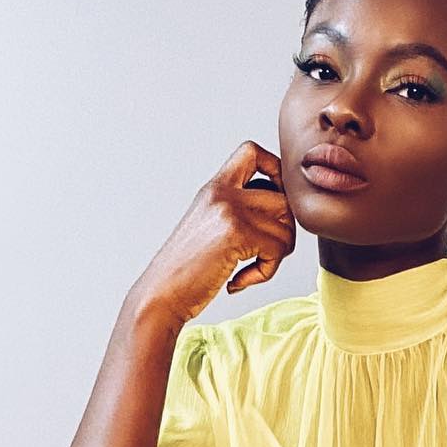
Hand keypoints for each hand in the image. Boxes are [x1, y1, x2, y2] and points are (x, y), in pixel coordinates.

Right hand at [127, 139, 296, 333]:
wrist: (161, 294)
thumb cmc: (186, 271)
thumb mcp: (209, 229)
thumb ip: (239, 212)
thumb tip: (284, 214)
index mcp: (214, 188)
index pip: (252, 152)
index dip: (276, 171)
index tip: (273, 205)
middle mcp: (222, 192)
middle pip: (283, 197)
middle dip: (284, 232)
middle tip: (262, 255)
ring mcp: (229, 209)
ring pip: (286, 227)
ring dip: (276, 256)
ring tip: (250, 270)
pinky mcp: (237, 232)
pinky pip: (277, 249)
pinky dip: (265, 272)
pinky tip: (238, 281)